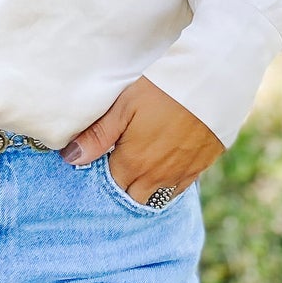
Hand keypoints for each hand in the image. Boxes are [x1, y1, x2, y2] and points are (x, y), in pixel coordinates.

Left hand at [59, 75, 222, 202]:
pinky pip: (176, 191)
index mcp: (133, 163)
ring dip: (143, 188)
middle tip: (118, 162)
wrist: (210, 84)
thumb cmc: (161, 90)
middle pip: (131, 196)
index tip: (102, 158)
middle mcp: (156, 177)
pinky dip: (165, 186)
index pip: (109, 185)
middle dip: (122, 185)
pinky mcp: (198, 169)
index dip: (103, 173)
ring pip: (154, 198)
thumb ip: (98, 136)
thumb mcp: (124, 107)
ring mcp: (179, 176)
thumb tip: (70, 158)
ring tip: (137, 167)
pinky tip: (161, 169)